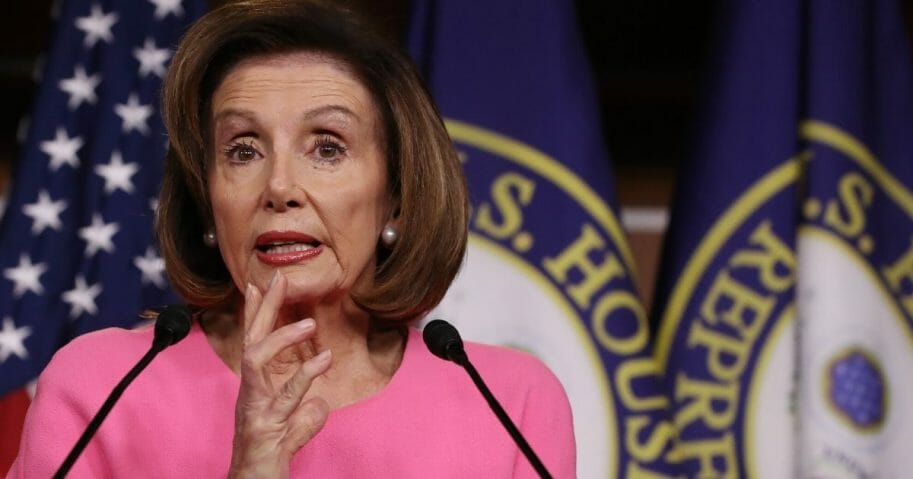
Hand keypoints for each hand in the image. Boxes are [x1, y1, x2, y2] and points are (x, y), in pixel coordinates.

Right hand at [228, 273, 330, 477]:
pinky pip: (284, 396)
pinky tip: (325, 360)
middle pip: (251, 340)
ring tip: (308, 324)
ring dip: (281, 339)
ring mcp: (254, 407)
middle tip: (278, 280)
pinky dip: (305, 376)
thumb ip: (305, 411)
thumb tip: (321, 403)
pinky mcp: (264, 425)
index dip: (255, 312)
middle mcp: (250, 393)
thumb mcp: (295, 429)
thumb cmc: (272, 458)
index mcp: (256, 389)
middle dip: (262, 308)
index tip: (261, 282)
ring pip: (256, 361)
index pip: (253, 342)